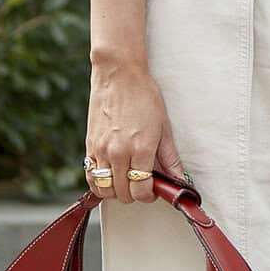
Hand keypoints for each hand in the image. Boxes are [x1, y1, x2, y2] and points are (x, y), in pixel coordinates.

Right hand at [86, 54, 185, 202]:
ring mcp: (101, 150)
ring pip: (105, 190)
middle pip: (124, 194)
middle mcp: (118, 153)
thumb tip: (179, 179)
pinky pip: (91, 177)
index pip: (141, 190)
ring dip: (117, 191)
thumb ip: (170, 157)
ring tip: (126, 179)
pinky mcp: (90, 146)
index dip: (149, 196)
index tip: (153, 190)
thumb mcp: (164, 127)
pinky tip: (110, 175)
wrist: (119, 74)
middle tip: (142, 182)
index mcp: (141, 149)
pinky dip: (100, 182)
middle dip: (135, 194)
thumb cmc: (143, 96)